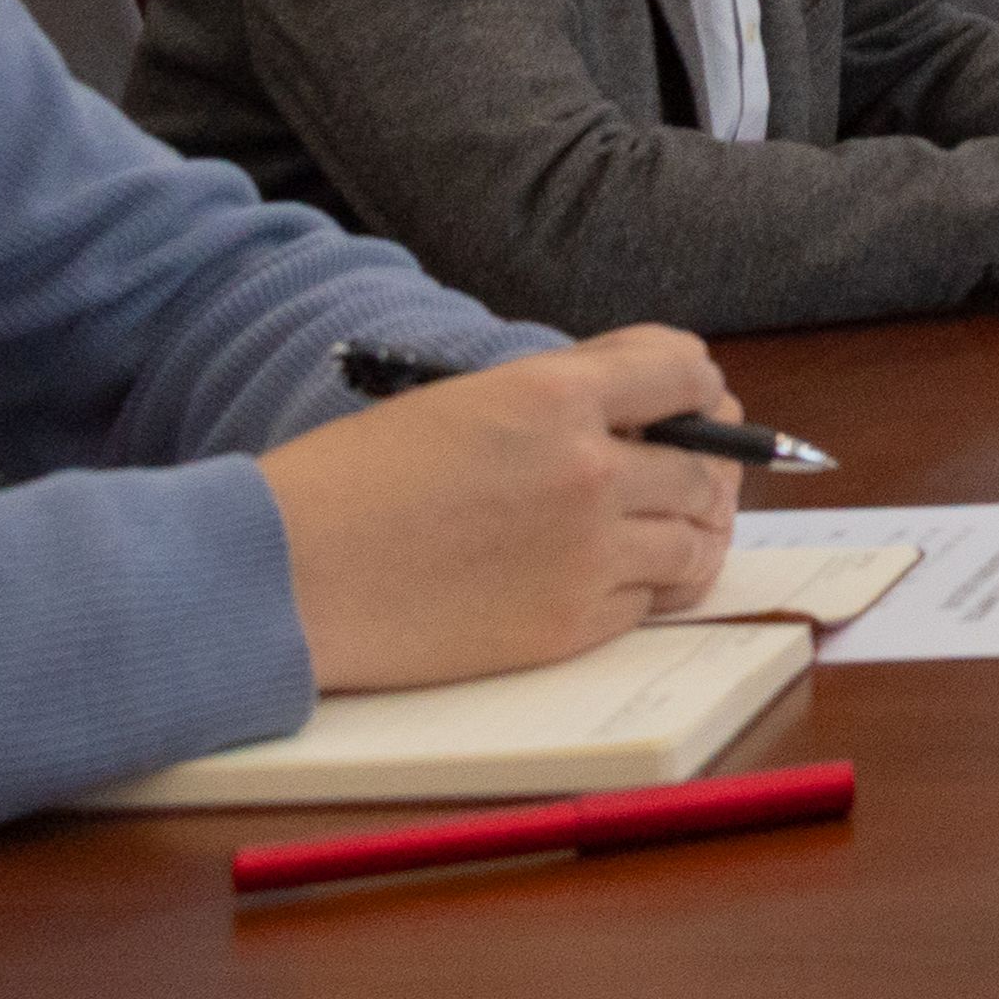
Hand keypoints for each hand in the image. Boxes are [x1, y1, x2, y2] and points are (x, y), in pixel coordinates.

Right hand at [260, 324, 740, 692]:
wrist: (287, 575)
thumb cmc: (354, 483)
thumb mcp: (465, 403)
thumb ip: (560, 401)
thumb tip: (643, 414)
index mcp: (555, 396)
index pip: (685, 372)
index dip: (696, 385)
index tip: (693, 400)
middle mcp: (588, 471)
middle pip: (705, 465)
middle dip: (711, 464)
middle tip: (701, 469)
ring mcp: (585, 555)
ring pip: (696, 540)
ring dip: (694, 530)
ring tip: (676, 527)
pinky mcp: (568, 626)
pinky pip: (650, 602)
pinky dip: (649, 587)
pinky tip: (623, 575)